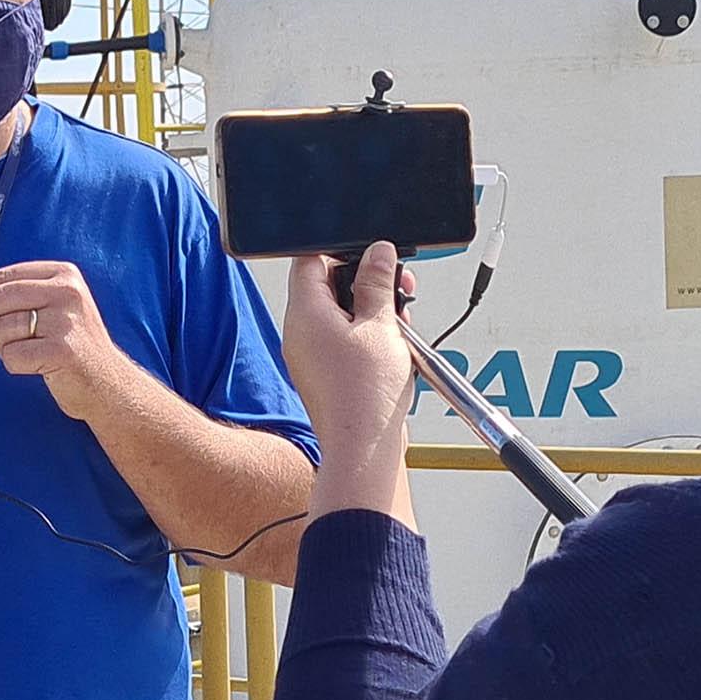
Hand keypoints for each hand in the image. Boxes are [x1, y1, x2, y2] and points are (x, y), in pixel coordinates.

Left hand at [0, 258, 139, 422]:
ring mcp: (66, 321)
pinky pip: (12, 356)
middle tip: (14, 338)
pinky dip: (16, 365)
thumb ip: (1, 286)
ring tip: (29, 351)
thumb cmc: (70, 343)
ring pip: (1, 329)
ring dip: (4, 347)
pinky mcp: (62, 351)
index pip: (2, 277)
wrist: (106, 383)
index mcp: (63, 274)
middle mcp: (68, 291)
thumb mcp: (41, 305)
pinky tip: (37, 365)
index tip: (6, 318)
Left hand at [286, 244, 417, 525]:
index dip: (342, 250)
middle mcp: (300, 332)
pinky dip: (369, 335)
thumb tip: (378, 253)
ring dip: (372, 310)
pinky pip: (344, 340)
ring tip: (400, 321)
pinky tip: (394, 345)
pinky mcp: (326, 374)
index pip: (310, 260)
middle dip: (365, 281)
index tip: (371, 254)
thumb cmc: (365, 394)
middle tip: (396, 287)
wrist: (363, 449)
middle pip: (327, 286)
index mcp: (305, 313)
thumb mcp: (380, 325)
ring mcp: (311, 355)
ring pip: (340, 314)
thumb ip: (378, 284)